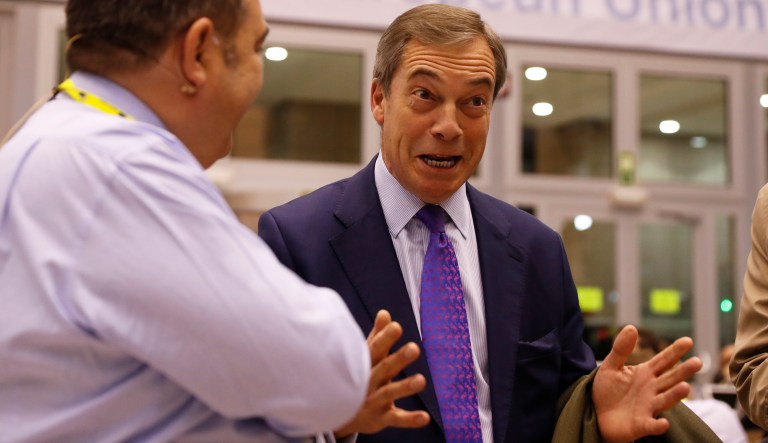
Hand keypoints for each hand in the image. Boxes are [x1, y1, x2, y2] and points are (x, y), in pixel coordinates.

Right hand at [334, 310, 429, 437]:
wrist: (340, 415)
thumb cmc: (358, 378)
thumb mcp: (365, 358)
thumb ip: (377, 337)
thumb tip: (385, 312)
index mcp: (366, 364)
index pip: (375, 349)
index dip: (385, 338)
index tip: (396, 326)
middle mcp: (368, 381)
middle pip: (383, 368)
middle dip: (398, 359)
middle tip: (415, 348)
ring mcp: (374, 400)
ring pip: (389, 393)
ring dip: (405, 387)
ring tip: (422, 380)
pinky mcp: (382, 418)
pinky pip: (396, 419)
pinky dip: (410, 419)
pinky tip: (425, 417)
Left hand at [592, 325, 701, 442]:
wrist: (596, 415)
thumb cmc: (606, 390)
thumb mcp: (611, 366)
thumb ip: (621, 349)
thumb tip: (631, 327)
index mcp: (645, 373)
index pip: (663, 360)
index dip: (674, 351)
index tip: (688, 341)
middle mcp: (651, 390)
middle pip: (670, 379)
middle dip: (684, 371)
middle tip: (697, 362)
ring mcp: (648, 407)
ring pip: (665, 400)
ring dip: (675, 395)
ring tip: (686, 387)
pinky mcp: (640, 425)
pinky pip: (651, 425)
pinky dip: (657, 425)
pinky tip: (663, 423)